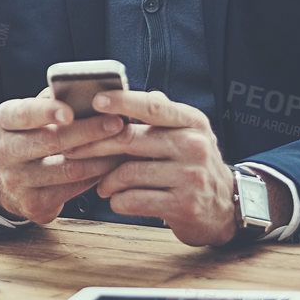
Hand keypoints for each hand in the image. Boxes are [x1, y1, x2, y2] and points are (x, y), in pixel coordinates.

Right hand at [0, 87, 127, 224]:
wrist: (12, 180)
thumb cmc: (32, 135)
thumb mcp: (34, 115)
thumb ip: (55, 101)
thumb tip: (92, 91)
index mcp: (3, 120)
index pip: (24, 113)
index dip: (47, 112)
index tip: (70, 112)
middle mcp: (4, 152)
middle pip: (50, 141)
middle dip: (88, 131)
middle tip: (117, 123)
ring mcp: (17, 181)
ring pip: (68, 168)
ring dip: (101, 156)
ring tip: (123, 144)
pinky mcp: (34, 204)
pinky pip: (73, 190)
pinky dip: (97, 175)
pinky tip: (112, 165)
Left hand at [61, 88, 236, 246]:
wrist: (226, 208)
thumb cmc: (194, 165)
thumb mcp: (188, 133)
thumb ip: (159, 114)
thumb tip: (124, 91)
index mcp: (192, 122)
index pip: (153, 107)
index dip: (122, 101)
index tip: (95, 101)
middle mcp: (193, 145)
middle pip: (130, 140)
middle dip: (95, 146)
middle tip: (73, 150)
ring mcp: (190, 177)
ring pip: (128, 173)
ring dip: (106, 181)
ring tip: (102, 184)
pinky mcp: (183, 206)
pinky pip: (134, 200)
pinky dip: (117, 201)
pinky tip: (117, 200)